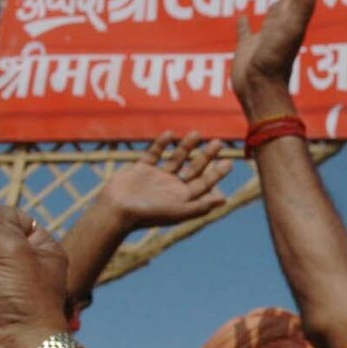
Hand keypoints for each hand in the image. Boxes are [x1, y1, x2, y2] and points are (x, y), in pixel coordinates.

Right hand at [99, 133, 232, 229]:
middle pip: (193, 169)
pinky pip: (154, 153)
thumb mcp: (178, 211)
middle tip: (219, 142)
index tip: (229, 161)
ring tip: (198, 133)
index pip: (204, 184)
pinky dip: (161, 144)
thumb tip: (224, 200)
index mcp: (182, 199)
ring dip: (187, 146)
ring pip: (176, 158)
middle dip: (206, 156)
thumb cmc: (148, 214)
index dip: (217, 174)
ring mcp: (156, 177)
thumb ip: (200, 206)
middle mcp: (171, 188)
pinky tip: (170, 134)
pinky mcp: (141, 169)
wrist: (117, 210)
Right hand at [233, 0, 316, 118]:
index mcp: (291, 24)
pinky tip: (242, 17)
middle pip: (287, 6)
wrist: (259, 87)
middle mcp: (279, 30)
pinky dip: (244, 24)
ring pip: (270, 18)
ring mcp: (263, 39)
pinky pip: (245, 32)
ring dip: (273, 7)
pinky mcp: (246, 48)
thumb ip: (302, 4)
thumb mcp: (292, 27)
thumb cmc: (276, 58)